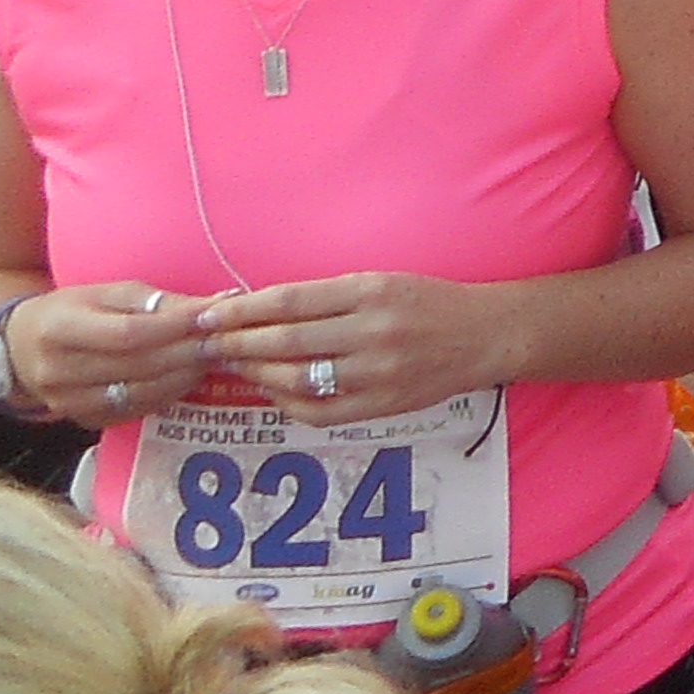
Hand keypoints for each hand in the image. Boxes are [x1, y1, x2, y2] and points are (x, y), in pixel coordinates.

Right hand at [0, 279, 223, 424]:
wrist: (21, 348)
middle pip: (138, 365)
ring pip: (140, 392)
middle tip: (225, 338)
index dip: (175, 326)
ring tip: (213, 356)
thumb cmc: (69, 312)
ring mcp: (68, 402)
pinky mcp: (82, 420)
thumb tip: (213, 303)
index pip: (128, 333)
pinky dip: (167, 394)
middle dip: (189, 351)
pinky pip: (135, 411)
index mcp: (59, 330)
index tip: (213, 315)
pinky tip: (188, 376)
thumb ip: (153, 300)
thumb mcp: (103, 293)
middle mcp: (58, 372)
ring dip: (185, 375)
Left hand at [183, 271, 510, 416]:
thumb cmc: (429, 302)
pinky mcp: (383, 405)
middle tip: (205, 344)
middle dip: (237, 343)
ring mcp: (378, 373)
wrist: (487, 335)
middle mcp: (373, 332)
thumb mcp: (382, 282)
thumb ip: (327, 296)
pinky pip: (319, 411)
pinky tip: (272, 391)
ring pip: (297, 379)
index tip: (207, 316)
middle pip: (286, 342)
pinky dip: (287, 402)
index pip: (289, 302)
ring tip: (233, 366)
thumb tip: (261, 309)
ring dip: (256, 374)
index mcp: (370, 292)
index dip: (241, 311)